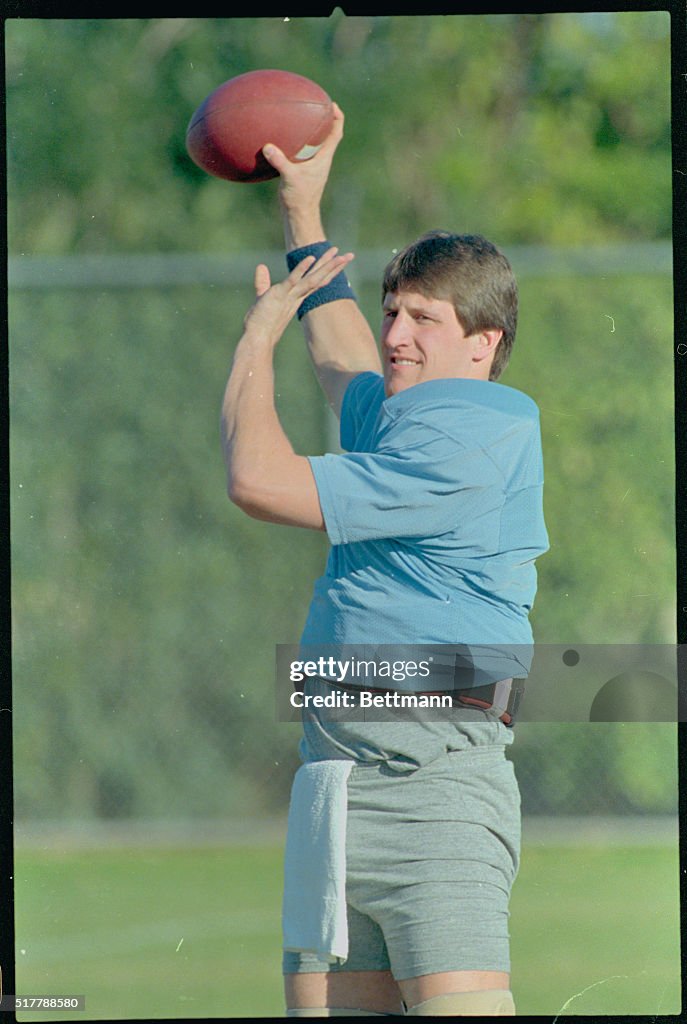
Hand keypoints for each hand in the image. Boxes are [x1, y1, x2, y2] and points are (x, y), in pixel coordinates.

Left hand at [242, 246, 353, 344]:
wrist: (257, 338)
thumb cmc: (260, 322)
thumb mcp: (263, 296)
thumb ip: (263, 281)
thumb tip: (261, 266)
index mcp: (296, 296)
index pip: (315, 281)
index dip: (327, 270)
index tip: (338, 259)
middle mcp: (298, 296)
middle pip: (319, 278)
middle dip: (334, 266)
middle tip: (349, 255)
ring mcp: (290, 296)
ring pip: (312, 279)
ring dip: (326, 266)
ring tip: (338, 254)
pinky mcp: (280, 295)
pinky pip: (292, 280)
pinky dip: (301, 269)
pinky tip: (310, 258)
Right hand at [262, 103, 344, 221]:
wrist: (299, 216)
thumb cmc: (299, 198)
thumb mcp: (289, 178)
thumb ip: (280, 161)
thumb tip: (268, 147)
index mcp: (323, 158)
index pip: (336, 133)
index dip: (337, 117)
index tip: (332, 104)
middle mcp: (320, 160)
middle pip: (327, 134)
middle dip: (324, 119)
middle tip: (316, 105)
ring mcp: (312, 166)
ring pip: (314, 143)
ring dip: (310, 131)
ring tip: (299, 118)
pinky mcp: (302, 172)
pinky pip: (301, 152)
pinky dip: (295, 144)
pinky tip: (282, 140)